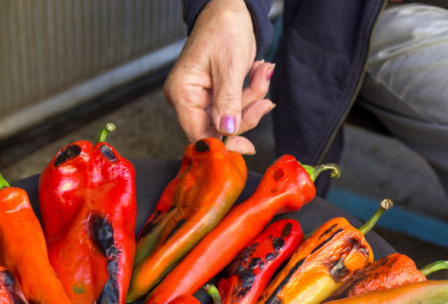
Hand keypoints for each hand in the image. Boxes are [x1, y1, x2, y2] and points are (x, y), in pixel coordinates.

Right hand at [164, 0, 274, 153]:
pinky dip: (250, 96)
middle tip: (264, 99)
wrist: (230, 9)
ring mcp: (199, 99)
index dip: (223, 142)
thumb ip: (228, 101)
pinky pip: (234, 108)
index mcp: (182, 92)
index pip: (199, 133)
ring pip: (230, 119)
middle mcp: (187, 99)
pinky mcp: (213, 96)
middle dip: (245, 115)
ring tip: (260, 74)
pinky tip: (256, 74)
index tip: (247, 145)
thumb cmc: (224, 28)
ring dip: (251, 100)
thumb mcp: (230, 65)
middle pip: (217, 128)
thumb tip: (226, 130)